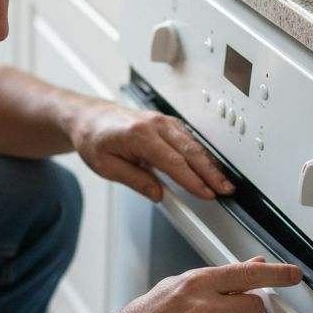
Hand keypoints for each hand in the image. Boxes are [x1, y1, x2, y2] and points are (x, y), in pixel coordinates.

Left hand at [72, 101, 233, 201]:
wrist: (88, 118)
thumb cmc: (93, 138)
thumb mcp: (107, 167)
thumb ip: (135, 180)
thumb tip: (158, 194)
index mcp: (139, 134)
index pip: (174, 162)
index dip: (193, 180)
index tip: (205, 193)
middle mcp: (155, 124)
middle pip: (191, 151)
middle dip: (211, 173)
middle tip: (224, 189)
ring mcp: (162, 121)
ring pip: (194, 144)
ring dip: (210, 164)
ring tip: (222, 182)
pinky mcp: (166, 123)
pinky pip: (189, 139)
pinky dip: (202, 154)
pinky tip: (209, 166)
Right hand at [101, 258, 302, 312]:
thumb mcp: (178, 286)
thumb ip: (218, 279)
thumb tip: (252, 267)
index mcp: (197, 284)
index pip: (248, 274)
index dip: (277, 274)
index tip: (293, 275)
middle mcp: (205, 309)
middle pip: (255, 307)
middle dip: (247, 310)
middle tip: (228, 312)